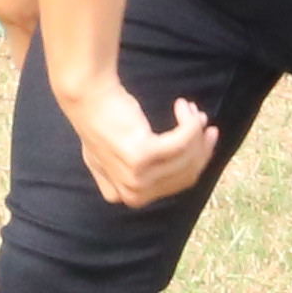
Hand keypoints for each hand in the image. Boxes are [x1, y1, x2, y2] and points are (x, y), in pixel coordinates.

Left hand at [65, 76, 219, 206]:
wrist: (86, 96)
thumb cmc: (103, 119)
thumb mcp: (117, 155)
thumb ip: (143, 173)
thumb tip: (187, 169)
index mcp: (129, 197)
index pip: (178, 184)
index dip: (198, 160)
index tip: (205, 137)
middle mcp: (132, 193)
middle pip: (187, 172)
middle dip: (202, 145)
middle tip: (205, 121)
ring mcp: (136, 178)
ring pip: (187, 156)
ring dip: (196, 129)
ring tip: (191, 109)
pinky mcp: (142, 157)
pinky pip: (183, 141)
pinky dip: (189, 122)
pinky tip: (183, 106)